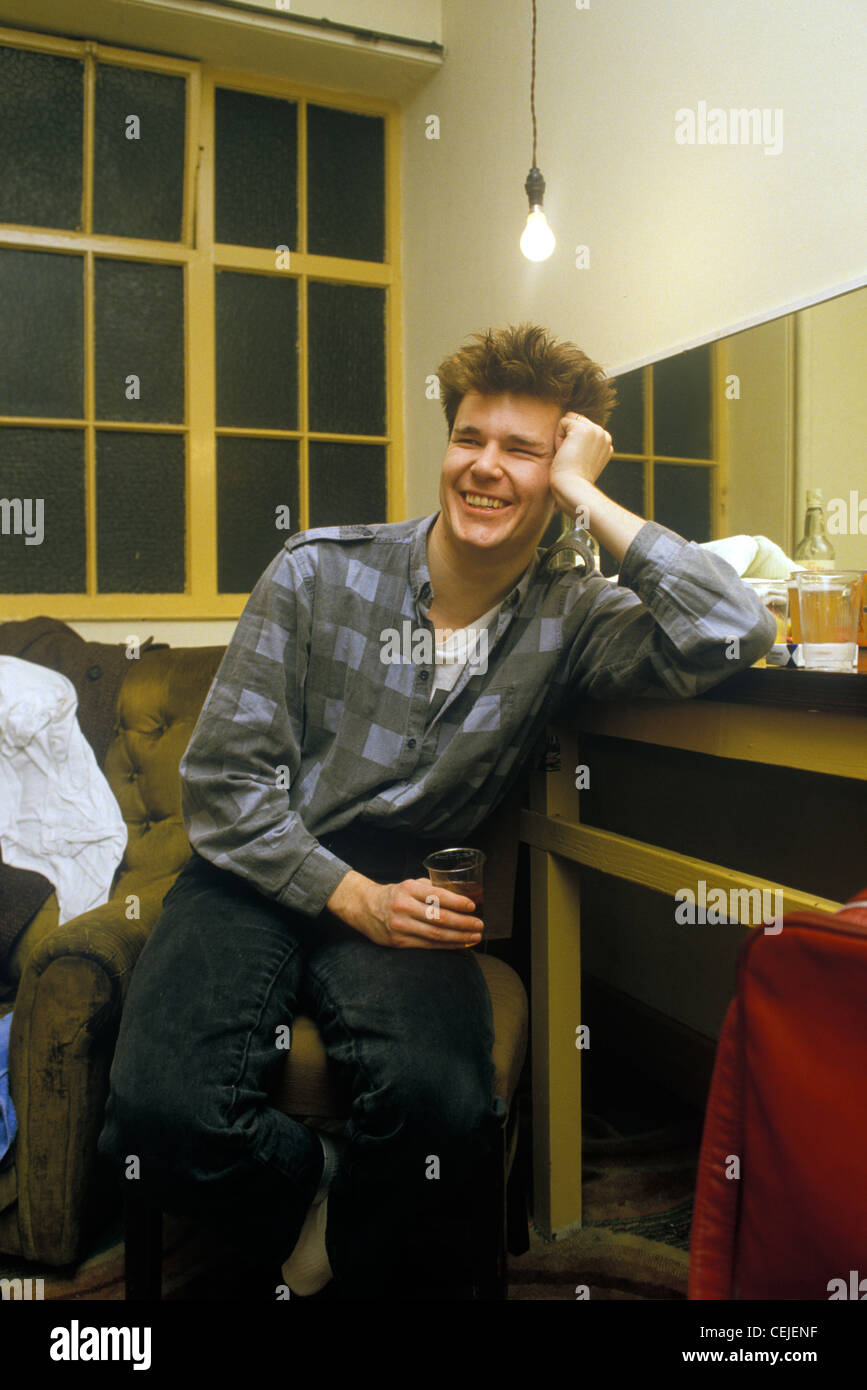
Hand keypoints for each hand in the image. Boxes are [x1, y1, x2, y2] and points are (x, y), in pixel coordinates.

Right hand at [328, 871, 481, 948]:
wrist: (364, 907)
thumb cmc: (394, 895)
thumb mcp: (410, 884)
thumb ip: (431, 888)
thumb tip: (460, 896)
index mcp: (407, 889)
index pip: (436, 896)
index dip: (457, 902)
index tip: (472, 906)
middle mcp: (403, 907)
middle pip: (438, 918)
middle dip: (462, 923)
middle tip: (479, 925)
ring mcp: (399, 926)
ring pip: (435, 935)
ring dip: (458, 937)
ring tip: (474, 936)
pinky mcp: (398, 942)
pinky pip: (427, 945)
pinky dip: (446, 946)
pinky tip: (459, 944)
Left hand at [549, 412, 612, 513]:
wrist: (572, 488)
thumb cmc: (572, 481)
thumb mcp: (582, 461)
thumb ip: (583, 446)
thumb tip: (569, 439)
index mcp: (606, 443)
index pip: (582, 428)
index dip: (573, 443)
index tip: (576, 461)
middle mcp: (604, 435)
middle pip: (575, 421)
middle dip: (568, 438)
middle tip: (571, 459)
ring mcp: (596, 431)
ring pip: (569, 421)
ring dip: (563, 438)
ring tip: (569, 456)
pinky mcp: (584, 429)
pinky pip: (563, 422)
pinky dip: (558, 438)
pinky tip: (565, 452)